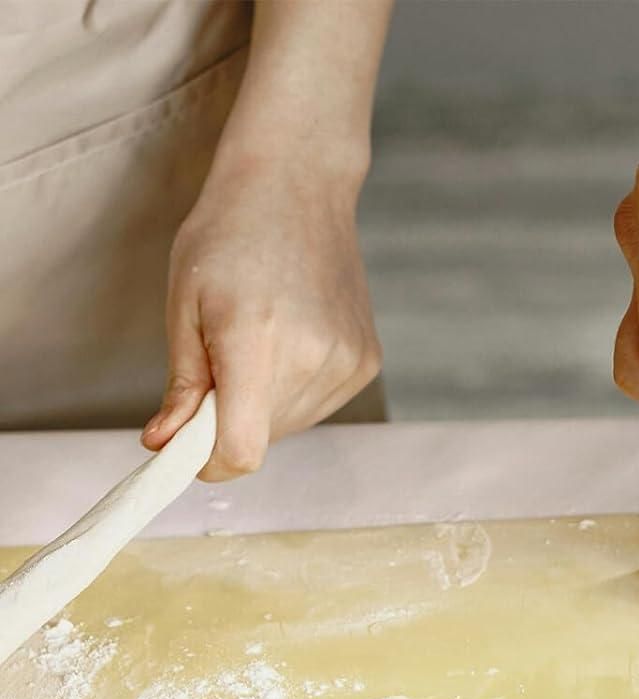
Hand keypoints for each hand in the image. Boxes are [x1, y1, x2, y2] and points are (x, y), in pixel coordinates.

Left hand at [141, 159, 381, 480]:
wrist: (298, 187)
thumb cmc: (230, 234)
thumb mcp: (184, 302)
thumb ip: (181, 384)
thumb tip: (164, 445)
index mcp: (255, 338)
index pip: (242, 449)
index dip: (209, 462)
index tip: (187, 447)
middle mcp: (312, 358)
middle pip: (262, 438)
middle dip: (230, 421)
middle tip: (219, 367)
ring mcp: (347, 362)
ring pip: (290, 426)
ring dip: (262, 406)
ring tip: (258, 342)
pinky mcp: (366, 362)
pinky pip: (318, 406)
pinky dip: (293, 391)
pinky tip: (289, 340)